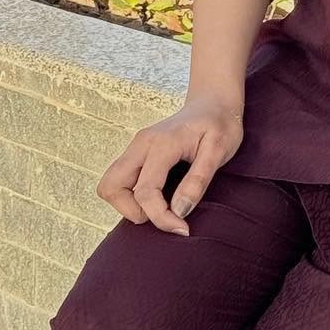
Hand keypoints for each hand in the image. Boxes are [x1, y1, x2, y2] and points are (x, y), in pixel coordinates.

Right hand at [95, 93, 244, 234]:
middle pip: (111, 187)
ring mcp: (136, 146)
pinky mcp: (136, 152)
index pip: (146, 191)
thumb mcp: (220, 149)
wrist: (214, 101)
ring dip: (128, 204)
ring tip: (158, 206)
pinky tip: (157, 196)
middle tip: (162, 213)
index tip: (183, 228)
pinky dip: (130, 196)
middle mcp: (141, 143)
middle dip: (132, 211)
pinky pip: (119, 180)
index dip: (161, 217)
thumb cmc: (220, 123)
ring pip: (109, 184)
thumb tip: (179, 211)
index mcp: (162, 143)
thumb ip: (199, 180)